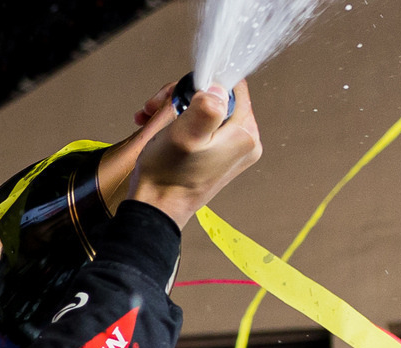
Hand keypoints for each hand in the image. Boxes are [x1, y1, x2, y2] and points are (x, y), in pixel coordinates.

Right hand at [127, 79, 261, 228]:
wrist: (156, 208)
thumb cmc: (167, 178)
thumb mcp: (185, 135)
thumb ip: (207, 106)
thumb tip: (217, 87)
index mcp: (245, 134)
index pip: (231, 86)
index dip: (201, 85)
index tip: (180, 97)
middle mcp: (244, 142)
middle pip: (218, 98)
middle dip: (185, 98)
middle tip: (161, 108)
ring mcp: (231, 151)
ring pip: (207, 112)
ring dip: (179, 110)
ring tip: (156, 120)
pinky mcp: (217, 158)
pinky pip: (203, 129)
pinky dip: (182, 125)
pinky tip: (164, 133)